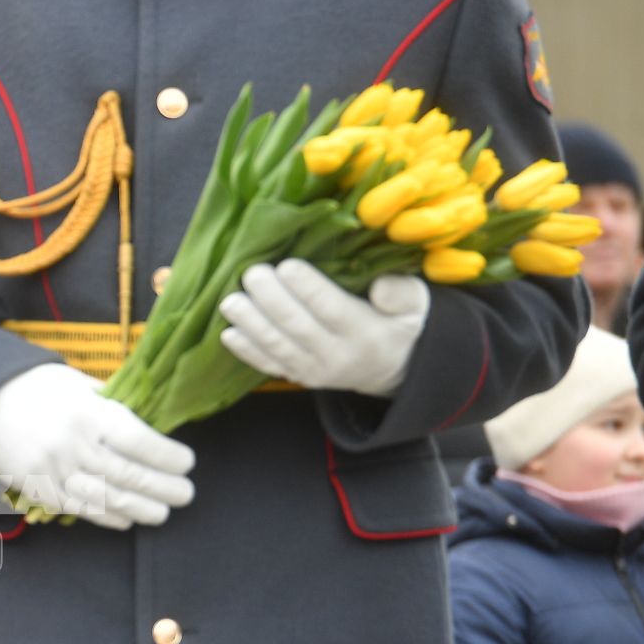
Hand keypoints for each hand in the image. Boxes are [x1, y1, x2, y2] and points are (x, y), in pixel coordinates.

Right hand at [0, 362, 195, 528]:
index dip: (168, 457)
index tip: (186, 463)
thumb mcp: (76, 383)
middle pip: (130, 475)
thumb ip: (110, 404)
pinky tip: (125, 520)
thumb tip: (146, 423)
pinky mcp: (37, 488)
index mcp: (89, 412)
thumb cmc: (33, 387)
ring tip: (162, 513)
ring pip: (108, 498)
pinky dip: (106, 517)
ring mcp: (54, 470)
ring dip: (141, 509)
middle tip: (186, 494)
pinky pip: (78, 509)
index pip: (140, 441)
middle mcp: (74, 444)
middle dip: (164, 488)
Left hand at [220, 260, 429, 397]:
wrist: (394, 369)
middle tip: (252, 273)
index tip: (287, 266)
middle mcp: (337, 354)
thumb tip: (380, 287)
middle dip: (271, 299)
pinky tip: (228, 334)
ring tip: (231, 301)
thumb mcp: (416, 306)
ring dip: (251, 324)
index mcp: (366, 332)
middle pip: (297, 326)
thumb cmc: (399, 324)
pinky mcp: (299, 377)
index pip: (332, 309)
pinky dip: (247, 351)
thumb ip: (403, 293)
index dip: (308, 288)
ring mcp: (315, 370)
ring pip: (278, 347)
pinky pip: (269, 366)